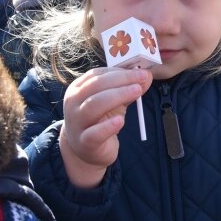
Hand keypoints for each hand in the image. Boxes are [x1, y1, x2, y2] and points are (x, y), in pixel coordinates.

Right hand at [59, 67, 151, 187]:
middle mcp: (73, 103)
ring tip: (137, 91)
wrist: (85, 150)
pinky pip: (94, 133)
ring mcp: (76, 122)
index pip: (98, 75)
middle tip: (143, 78)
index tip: (141, 71)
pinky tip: (120, 121)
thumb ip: (128, 88)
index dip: (120, 71)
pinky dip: (107, 127)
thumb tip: (147, 76)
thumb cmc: (99, 120)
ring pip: (94, 105)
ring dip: (117, 96)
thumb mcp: (114, 102)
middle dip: (122, 80)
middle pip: (96, 86)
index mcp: (78, 88)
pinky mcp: (84, 142)